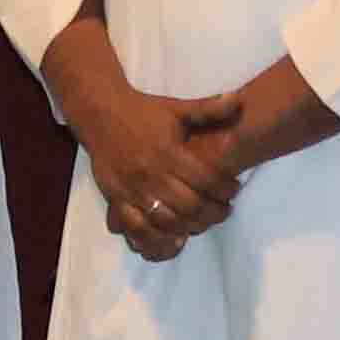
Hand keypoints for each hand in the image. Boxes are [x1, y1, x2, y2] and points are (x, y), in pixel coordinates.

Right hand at [46, 24, 238, 253]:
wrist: (100, 112)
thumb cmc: (143, 111)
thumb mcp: (177, 108)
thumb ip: (208, 109)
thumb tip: (239, 100)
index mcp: (169, 152)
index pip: (205, 178)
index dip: (225, 189)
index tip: (235, 190)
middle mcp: (151, 173)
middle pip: (189, 205)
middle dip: (213, 213)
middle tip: (225, 212)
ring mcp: (132, 189)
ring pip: (165, 220)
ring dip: (189, 227)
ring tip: (203, 224)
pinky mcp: (115, 198)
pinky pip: (135, 227)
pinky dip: (155, 238)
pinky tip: (171, 240)